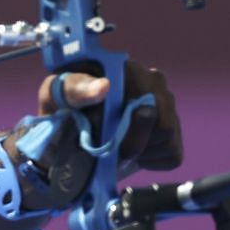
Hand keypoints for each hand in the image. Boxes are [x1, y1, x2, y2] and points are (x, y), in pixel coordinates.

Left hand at [38, 64, 182, 177]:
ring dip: (137, 149)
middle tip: (107, 146)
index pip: (140, 85)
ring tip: (117, 147)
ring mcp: (167, 107)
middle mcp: (152, 82)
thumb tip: (104, 86)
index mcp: (125, 67)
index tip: (103, 128)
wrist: (67, 149)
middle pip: (156, 112)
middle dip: (129, 137)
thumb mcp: (55, 98)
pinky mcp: (174, 135)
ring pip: (166, 132)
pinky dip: (148, 161)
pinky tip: (132, 154)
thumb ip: (76, 88)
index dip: (124, 113)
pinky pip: (172, 152)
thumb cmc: (62, 116)